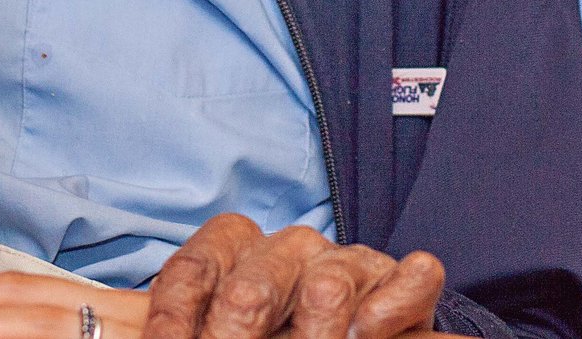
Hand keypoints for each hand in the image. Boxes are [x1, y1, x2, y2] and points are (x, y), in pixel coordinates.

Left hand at [143, 216, 443, 338]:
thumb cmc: (273, 338)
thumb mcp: (216, 334)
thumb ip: (182, 334)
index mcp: (235, 254)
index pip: (193, 270)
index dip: (172, 318)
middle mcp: (291, 251)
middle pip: (254, 284)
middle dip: (235, 335)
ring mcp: (350, 264)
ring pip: (330, 283)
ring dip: (316, 336)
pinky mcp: (406, 284)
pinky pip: (409, 279)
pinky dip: (391, 310)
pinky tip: (367, 336)